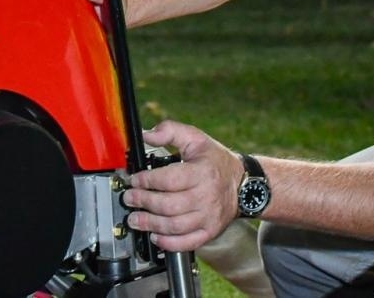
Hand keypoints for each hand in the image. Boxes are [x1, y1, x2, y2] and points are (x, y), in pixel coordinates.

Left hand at [123, 119, 241, 251]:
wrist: (244, 185)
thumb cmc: (216, 161)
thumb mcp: (195, 139)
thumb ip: (170, 131)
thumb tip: (146, 135)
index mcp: (203, 172)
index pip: (170, 179)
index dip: (147, 181)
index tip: (134, 180)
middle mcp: (207, 196)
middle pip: (169, 205)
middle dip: (144, 202)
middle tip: (129, 199)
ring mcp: (209, 217)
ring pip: (175, 225)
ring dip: (151, 224)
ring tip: (135, 219)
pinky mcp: (210, 232)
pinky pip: (188, 242)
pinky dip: (169, 243)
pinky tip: (155, 236)